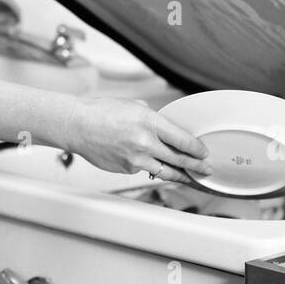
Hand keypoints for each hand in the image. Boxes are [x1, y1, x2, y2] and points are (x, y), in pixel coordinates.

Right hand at [66, 98, 210, 181]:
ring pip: (165, 171)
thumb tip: (167, 131)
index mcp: (150, 121)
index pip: (183, 140)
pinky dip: (149, 167)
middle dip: (196, 166)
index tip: (205, 153)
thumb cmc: (103, 112)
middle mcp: (145, 142)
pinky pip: (144, 170)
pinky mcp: (126, 169)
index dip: (198, 149)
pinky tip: (151, 164)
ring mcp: (135, 159)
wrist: (78, 125)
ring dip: (180, 175)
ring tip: (190, 177)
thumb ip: (153, 120)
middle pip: (179, 159)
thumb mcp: (135, 106)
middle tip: (206, 169)